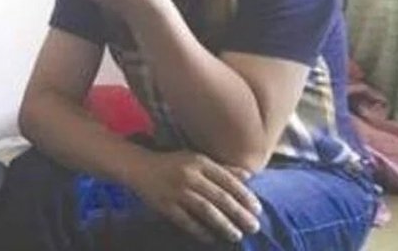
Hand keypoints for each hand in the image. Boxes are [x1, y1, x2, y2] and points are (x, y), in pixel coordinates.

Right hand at [127, 151, 261, 243]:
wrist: (139, 166)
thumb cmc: (172, 163)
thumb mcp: (197, 159)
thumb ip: (222, 168)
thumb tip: (249, 176)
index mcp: (199, 162)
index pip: (228, 180)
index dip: (244, 196)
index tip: (257, 209)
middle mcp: (189, 175)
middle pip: (220, 197)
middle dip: (239, 214)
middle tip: (254, 226)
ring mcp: (176, 191)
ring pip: (205, 211)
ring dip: (223, 225)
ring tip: (237, 235)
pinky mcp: (165, 205)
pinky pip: (186, 221)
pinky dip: (200, 231)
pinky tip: (212, 238)